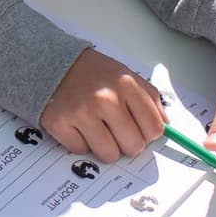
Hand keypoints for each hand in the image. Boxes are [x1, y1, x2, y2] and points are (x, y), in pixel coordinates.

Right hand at [39, 47, 166, 162]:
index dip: (148, 134)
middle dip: (127, 143)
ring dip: (105, 146)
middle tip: (116, 130)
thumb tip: (166, 127)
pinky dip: (80, 142)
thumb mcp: (126, 75)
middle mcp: (105, 99)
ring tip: (97, 128)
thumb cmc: (92, 73)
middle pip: (133, 146)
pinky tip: (77, 125)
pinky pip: (81, 150)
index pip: (154, 129)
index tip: (139, 130)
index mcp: (126, 84)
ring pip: (109, 155)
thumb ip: (149, 98)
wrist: (49, 61)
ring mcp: (81, 112)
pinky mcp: (59, 123)